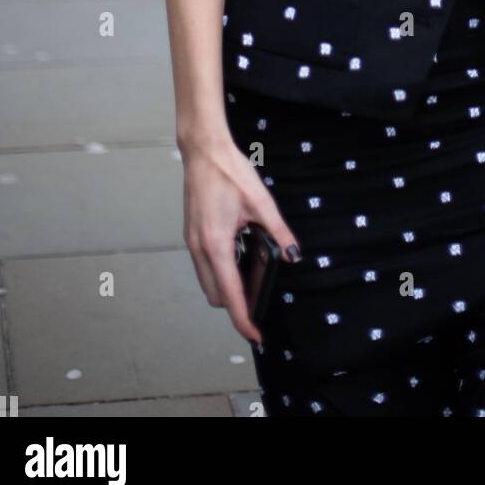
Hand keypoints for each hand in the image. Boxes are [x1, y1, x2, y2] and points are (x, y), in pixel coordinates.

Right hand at [181, 131, 302, 344]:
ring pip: (207, 281)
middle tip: (261, 300)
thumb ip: (278, 231)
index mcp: (216, 244)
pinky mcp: (191, 234)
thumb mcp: (261, 202)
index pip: (230, 294)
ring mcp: (192, 241)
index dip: (243, 318)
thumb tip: (292, 254)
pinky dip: (220, 271)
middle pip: (216, 294)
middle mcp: (199, 248)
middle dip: (236, 304)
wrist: (203, 150)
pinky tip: (239, 255)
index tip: (256, 335)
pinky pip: (204, 265)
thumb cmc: (229, 171)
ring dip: (227, 287)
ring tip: (253, 276)